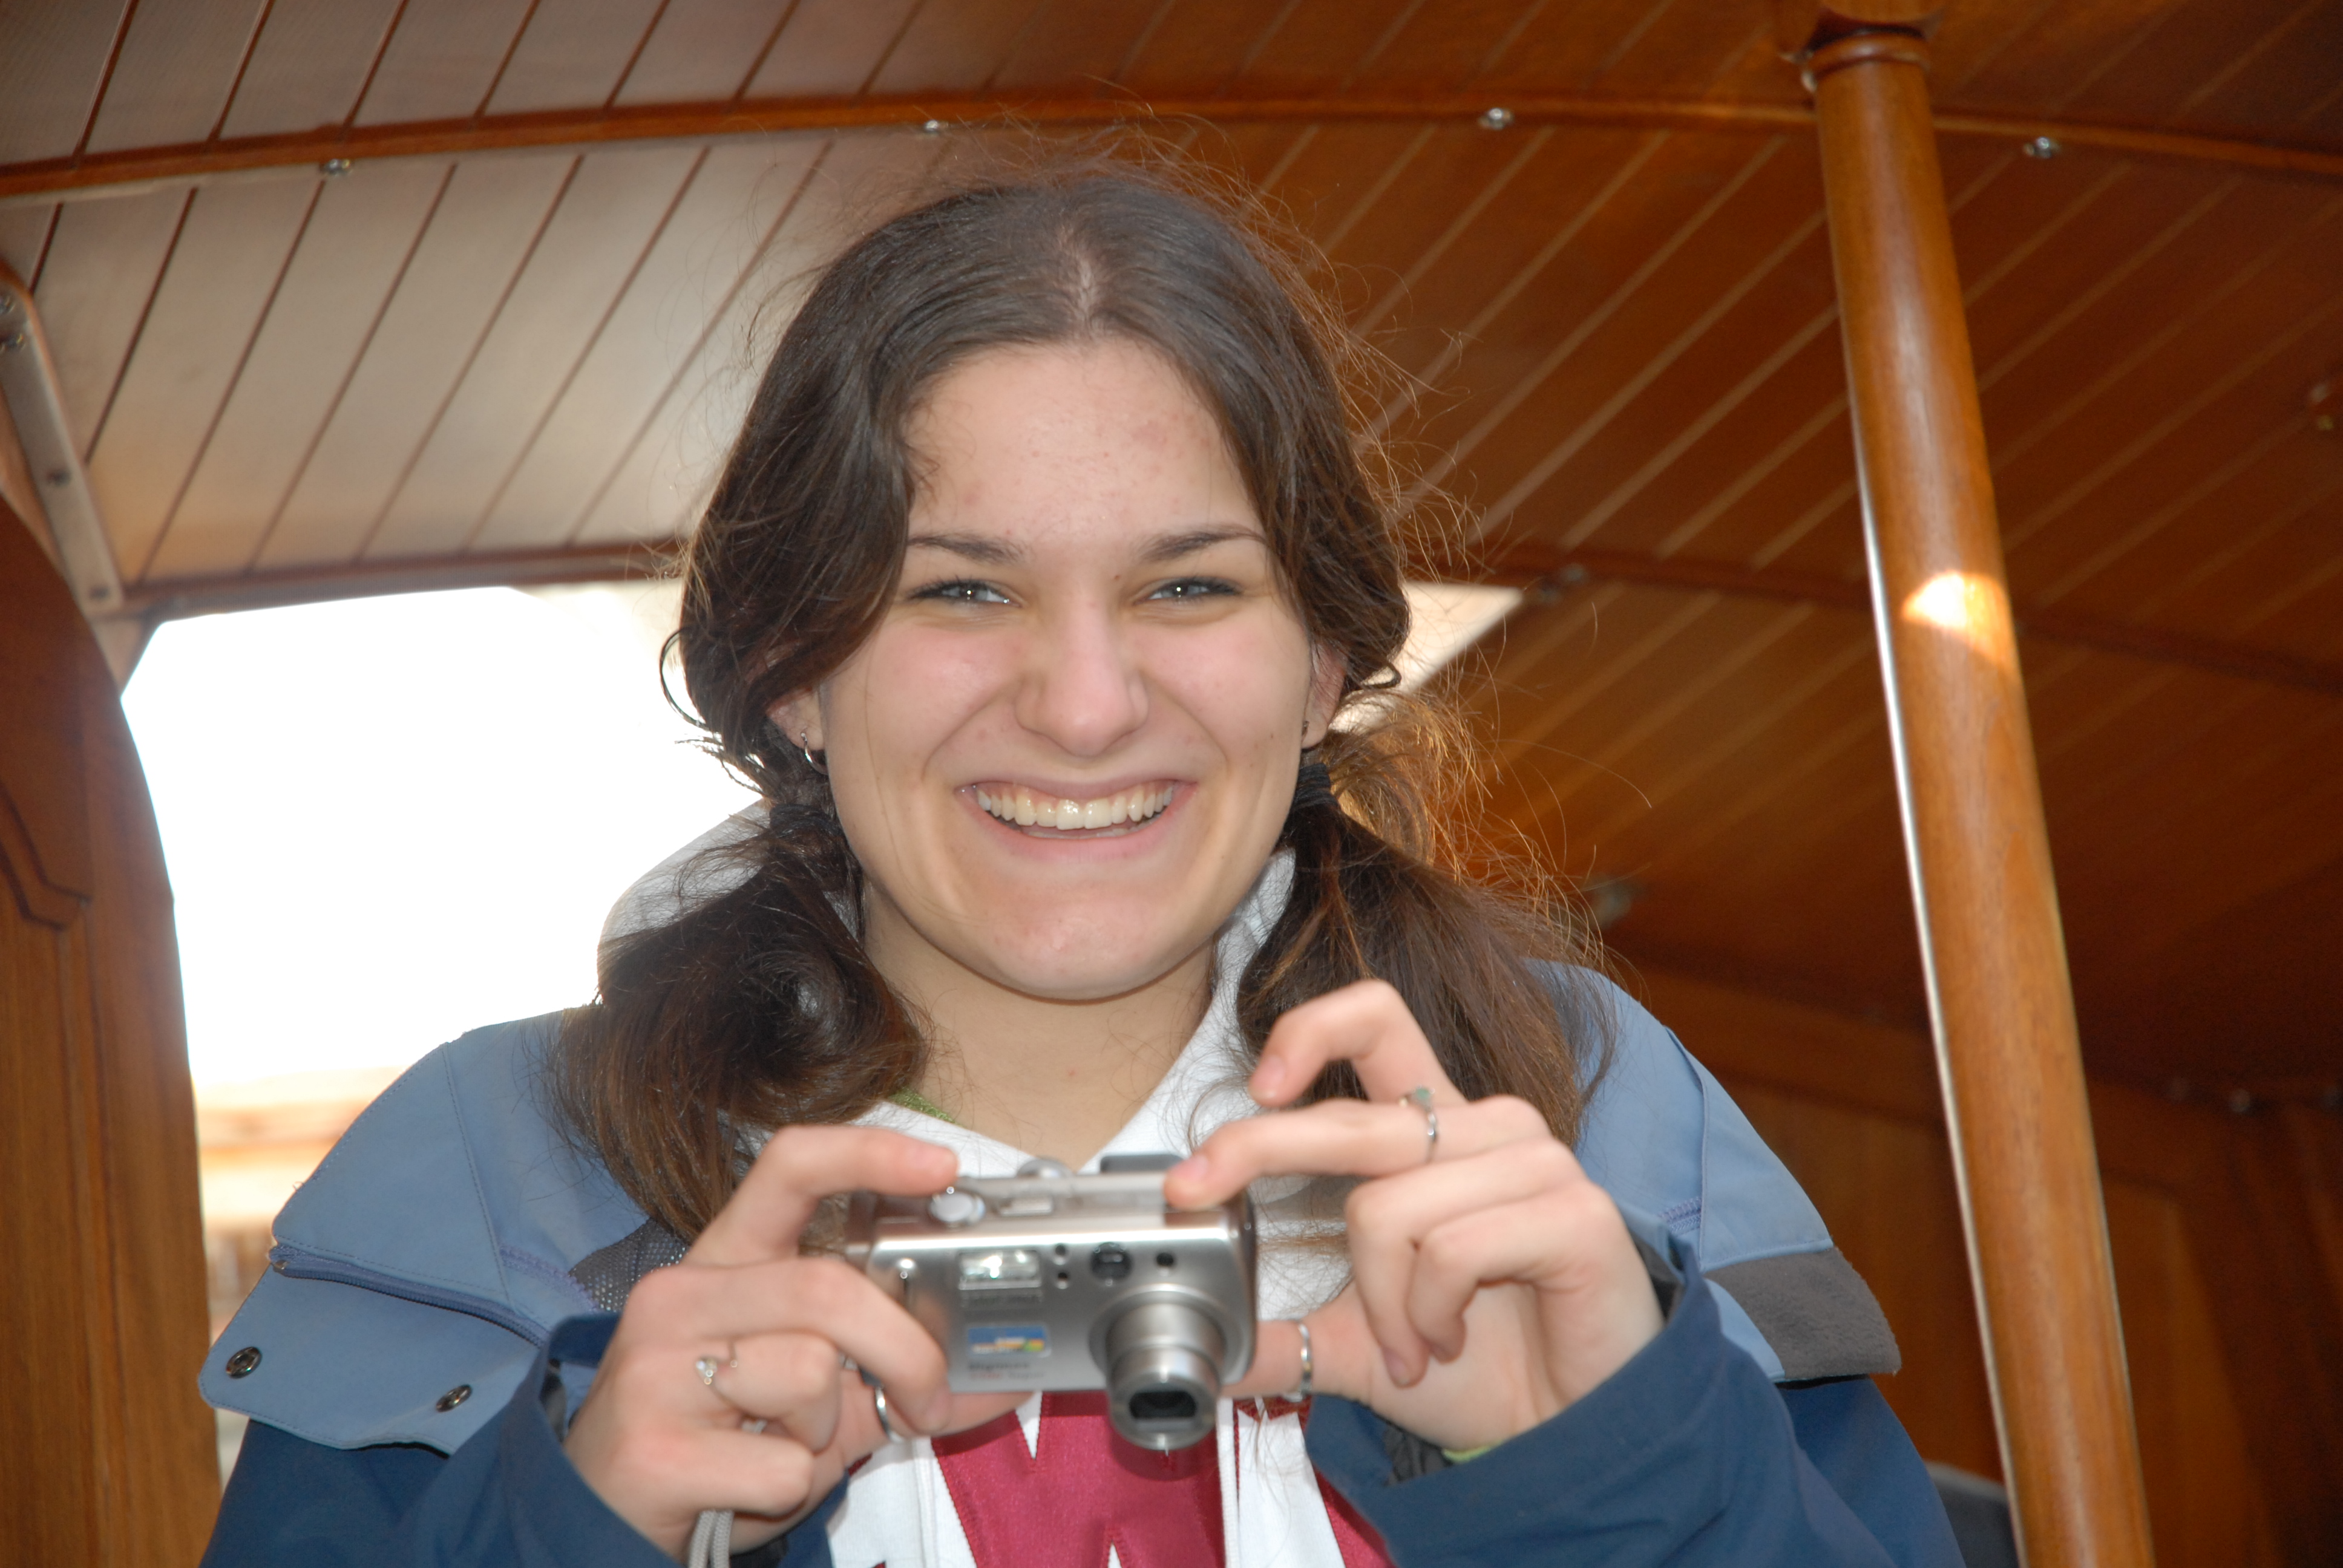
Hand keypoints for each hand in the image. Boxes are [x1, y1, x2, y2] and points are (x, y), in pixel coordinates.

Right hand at [563, 1126, 1024, 1556]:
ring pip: (811, 1376)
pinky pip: (783, 1465)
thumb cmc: (710, 1434)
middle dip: (906, 1350)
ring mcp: (658, 1370)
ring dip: (831, 1431)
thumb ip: (880, 1361)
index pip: (791, 1167)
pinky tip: (746, 1488)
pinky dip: (794, 1489)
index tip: (943, 1167)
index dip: (871, 1153)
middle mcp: (680, 1298)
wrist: (598, 1514)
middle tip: (928, 1398)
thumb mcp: (793, 1382)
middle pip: (830, 1288)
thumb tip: (1000, 1374)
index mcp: (721, 1262)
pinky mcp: (656, 1451)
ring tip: (784, 1447)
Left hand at [1165, 979, 1663, 1452]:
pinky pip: (1449, 1251)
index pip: (1376, 1020)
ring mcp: (1537, 1163)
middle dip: (1255, 1151)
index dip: (1307, 1031)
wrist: (1579, 1433)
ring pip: (1387, 1208)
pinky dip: (1428, 1314)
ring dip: (1379, 1301)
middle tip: (1194, 1191)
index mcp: (1438, 1131)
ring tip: (1416, 1344)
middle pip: (1352, 1118)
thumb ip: (1282, 1337)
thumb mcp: (1361, 1345)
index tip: (1254, 1087)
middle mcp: (1487, 1127)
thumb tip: (1197, 1348)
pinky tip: (1452, 1340)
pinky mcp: (1574, 1212)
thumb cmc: (1486, 1368)